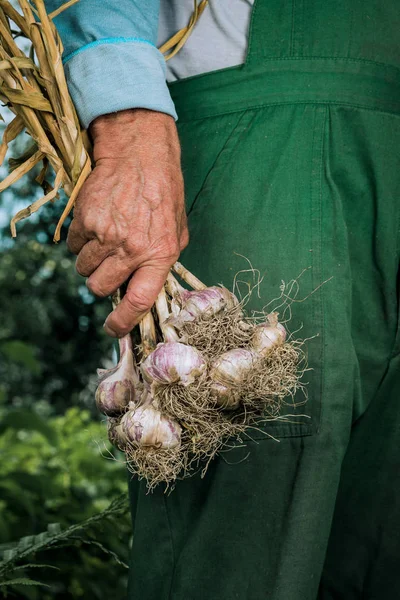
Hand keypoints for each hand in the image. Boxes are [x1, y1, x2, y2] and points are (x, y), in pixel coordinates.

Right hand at [67, 109, 187, 336]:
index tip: (113, 329)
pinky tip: (97, 224)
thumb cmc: (164, 194)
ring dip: (91, 262)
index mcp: (159, 256)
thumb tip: (148, 290)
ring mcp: (106, 235)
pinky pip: (73, 247)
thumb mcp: (178, 232)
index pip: (138, 302)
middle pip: (100, 288)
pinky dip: (81, 241)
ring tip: (106, 240)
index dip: (122, 323)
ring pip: (84, 269)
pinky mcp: (86, 220)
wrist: (140, 155)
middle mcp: (132, 249)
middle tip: (111, 267)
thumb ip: (164, 263)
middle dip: (102, 284)